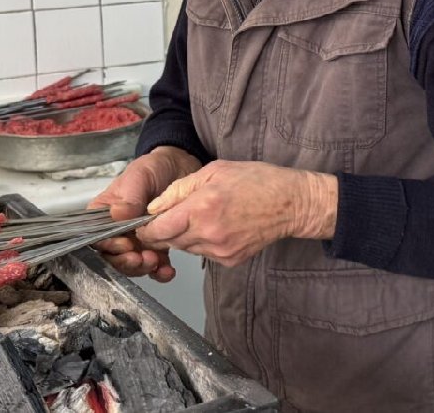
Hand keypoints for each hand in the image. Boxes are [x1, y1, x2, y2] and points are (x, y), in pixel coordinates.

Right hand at [88, 146, 201, 281]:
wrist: (181, 168)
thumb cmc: (153, 168)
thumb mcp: (139, 176)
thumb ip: (129, 195)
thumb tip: (117, 214)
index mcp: (105, 213)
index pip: (98, 236)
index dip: (108, 246)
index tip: (125, 244)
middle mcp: (117, 230)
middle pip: (113, 256)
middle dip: (126, 262)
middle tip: (140, 258)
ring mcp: (137, 240)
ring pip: (132, 264)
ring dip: (142, 268)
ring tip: (155, 262)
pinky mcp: (156, 246)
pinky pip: (154, 265)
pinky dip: (160, 272)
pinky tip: (167, 270)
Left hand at [138, 160, 337, 266]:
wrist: (291, 204)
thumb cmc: (256, 181)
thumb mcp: (213, 172)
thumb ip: (179, 190)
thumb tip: (153, 207)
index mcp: (202, 209)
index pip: (158, 230)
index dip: (145, 228)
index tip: (143, 223)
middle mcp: (209, 235)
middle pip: (169, 241)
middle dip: (163, 231)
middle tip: (169, 216)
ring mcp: (220, 251)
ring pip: (185, 248)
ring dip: (182, 235)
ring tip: (198, 216)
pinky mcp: (230, 261)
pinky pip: (203, 253)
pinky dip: (200, 242)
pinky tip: (214, 226)